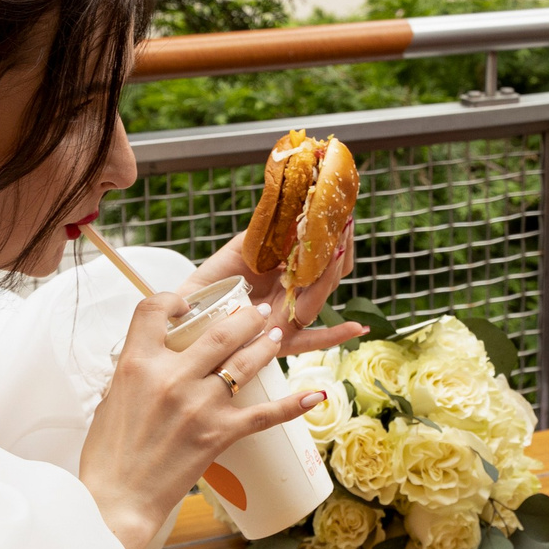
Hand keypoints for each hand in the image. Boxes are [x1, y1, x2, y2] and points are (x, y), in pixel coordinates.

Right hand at [77, 288, 323, 548]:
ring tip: (275, 335)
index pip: (154, 310)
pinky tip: (314, 395)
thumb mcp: (112, 398)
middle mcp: (171, 378)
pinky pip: (264, 415)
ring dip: (266, 344)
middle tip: (256, 312)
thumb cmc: (108, 453)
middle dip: (244, 316)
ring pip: (245, 362)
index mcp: (137, 364)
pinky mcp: (220, 434)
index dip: (174, 300)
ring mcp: (200, 405)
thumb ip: (137, 372)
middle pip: (219, 330)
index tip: (188, 304)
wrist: (117, 499)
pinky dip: (292, 405)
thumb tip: (154, 358)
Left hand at [183, 223, 363, 356]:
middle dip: (337, 251)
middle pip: (327, 276)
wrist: (189, 309)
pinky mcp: (279, 341)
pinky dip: (334, 337)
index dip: (333, 236)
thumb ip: (266, 233)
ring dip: (330, 276)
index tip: (340, 214)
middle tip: (342, 226)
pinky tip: (358, 328)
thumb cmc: (214, 279)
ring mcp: (289, 317)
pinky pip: (310, 341)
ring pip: (318, 299)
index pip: (320, 255)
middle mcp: (293, 295)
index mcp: (287, 273)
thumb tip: (291, 207)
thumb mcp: (242, 249)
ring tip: (336, 251)